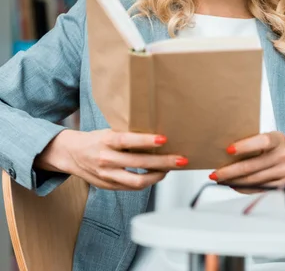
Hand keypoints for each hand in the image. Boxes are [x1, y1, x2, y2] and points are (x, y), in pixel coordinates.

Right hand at [34, 128, 188, 190]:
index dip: (146, 141)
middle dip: (163, 162)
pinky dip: (147, 181)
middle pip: (138, 163)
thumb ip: (126, 135)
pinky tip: (157, 175)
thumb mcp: (108, 132)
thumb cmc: (94, 139)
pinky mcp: (109, 186)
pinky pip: (132, 187)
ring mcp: (107, 175)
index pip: (127, 141)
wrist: (70, 154)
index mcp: (106, 141)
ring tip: (171, 169)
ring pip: (137, 181)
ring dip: (158, 176)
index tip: (163, 139)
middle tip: (180, 159)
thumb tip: (154, 134)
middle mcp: (106, 159)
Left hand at [210, 131, 284, 187]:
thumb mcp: (274, 138)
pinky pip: (260, 189)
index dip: (245, 146)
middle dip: (230, 171)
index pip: (262, 142)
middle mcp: (284, 156)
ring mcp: (284, 173)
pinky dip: (244, 188)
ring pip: (254, 180)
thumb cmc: (284, 146)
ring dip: (234, 181)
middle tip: (215, 172)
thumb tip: (229, 150)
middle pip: (253, 166)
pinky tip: (233, 185)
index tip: (229, 149)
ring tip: (219, 179)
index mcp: (279, 140)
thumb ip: (257, 143)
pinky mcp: (283, 186)